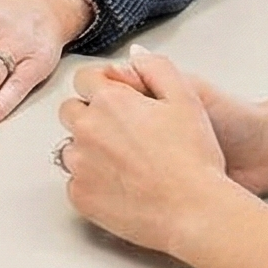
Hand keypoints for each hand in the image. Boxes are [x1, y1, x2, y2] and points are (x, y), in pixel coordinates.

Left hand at [55, 48, 244, 254]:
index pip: (84, 79)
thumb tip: (134, 55)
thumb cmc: (195, 158)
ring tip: (126, 163)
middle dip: (91, 116)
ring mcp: (80, 165)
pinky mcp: (80, 196)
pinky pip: (75, 182)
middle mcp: (87, 129)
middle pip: (71, 111)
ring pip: (71, 147)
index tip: (120, 101)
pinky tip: (122, 186)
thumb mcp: (187, 98)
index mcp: (110, 101)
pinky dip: (92, 182)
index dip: (103, 87)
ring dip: (89, 150)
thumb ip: (157, 67)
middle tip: (125, 134)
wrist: (195, 212)